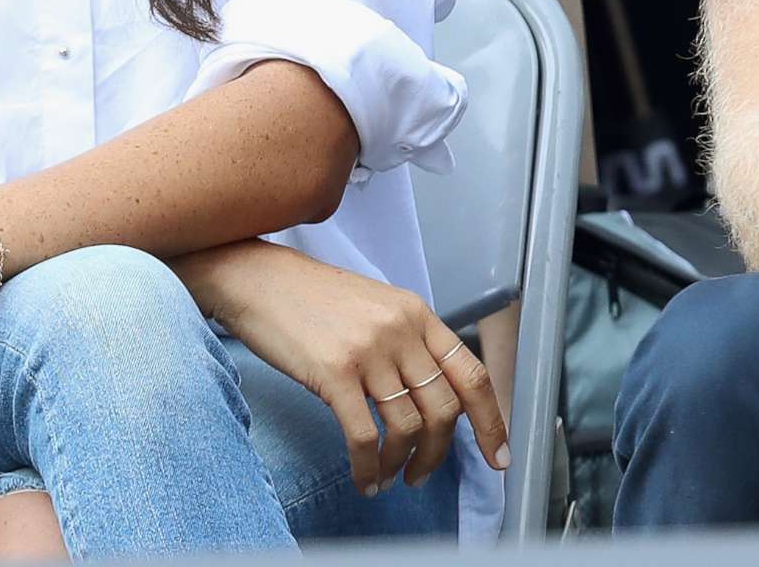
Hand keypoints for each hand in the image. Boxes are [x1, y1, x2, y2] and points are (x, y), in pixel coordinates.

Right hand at [183, 240, 508, 494]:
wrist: (260, 280)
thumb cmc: (315, 300)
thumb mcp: (377, 308)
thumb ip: (409, 344)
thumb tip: (434, 400)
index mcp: (418, 314)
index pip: (471, 374)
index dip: (491, 420)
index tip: (498, 456)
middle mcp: (402, 330)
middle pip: (444, 408)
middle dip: (439, 453)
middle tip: (422, 475)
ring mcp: (369, 351)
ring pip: (407, 427)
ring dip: (401, 464)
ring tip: (388, 477)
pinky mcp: (334, 372)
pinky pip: (365, 435)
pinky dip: (369, 467)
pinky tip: (365, 478)